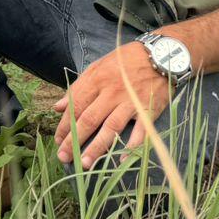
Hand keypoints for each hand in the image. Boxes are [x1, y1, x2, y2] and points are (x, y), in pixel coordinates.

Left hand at [52, 42, 172, 168]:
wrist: (162, 55)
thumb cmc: (126, 61)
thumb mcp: (97, 66)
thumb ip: (78, 87)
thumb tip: (58, 107)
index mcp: (97, 80)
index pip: (76, 106)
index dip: (64, 125)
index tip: (57, 140)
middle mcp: (112, 92)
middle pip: (90, 119)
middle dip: (74, 140)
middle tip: (64, 157)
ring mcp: (131, 102)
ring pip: (111, 128)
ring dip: (97, 147)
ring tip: (84, 164)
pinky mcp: (149, 111)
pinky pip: (141, 132)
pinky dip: (132, 147)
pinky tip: (121, 159)